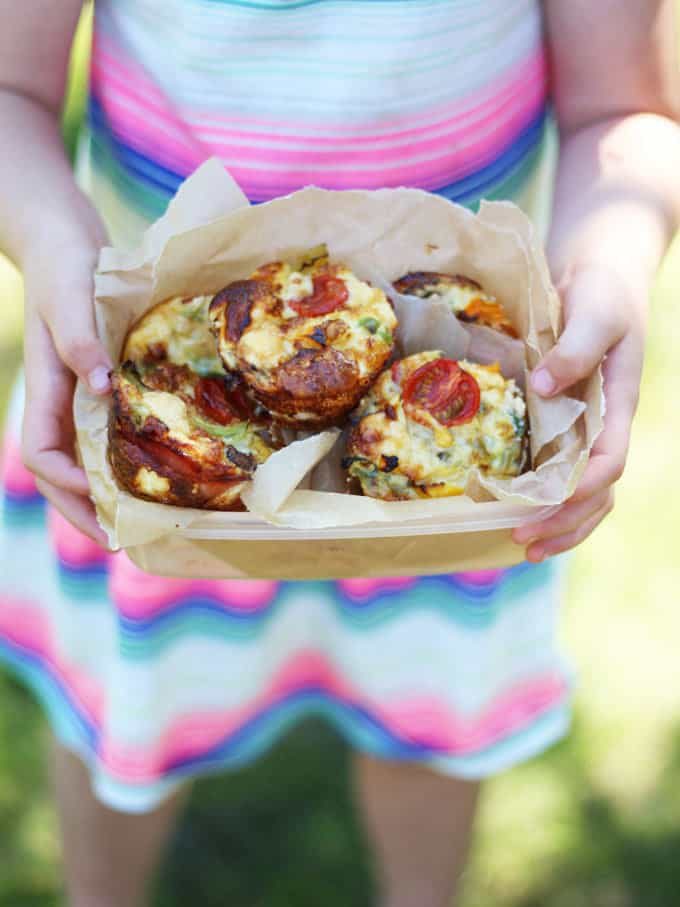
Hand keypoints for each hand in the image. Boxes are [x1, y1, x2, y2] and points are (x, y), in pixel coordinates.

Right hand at [21, 225, 111, 546]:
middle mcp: (60, 403)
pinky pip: (103, 438)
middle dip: (83, 510)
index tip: (102, 500)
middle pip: (60, 474)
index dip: (66, 486)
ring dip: (102, 495)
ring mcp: (77, 399)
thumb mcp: (71, 298)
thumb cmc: (66, 267)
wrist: (67, 242)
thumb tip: (100, 388)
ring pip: (81, 461)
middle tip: (121, 541)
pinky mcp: (98, 389)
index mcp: (45, 390)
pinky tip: (148, 474)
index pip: (42, 455)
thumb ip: (80, 342)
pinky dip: (118, 463)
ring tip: (137, 523)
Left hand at [512, 263, 644, 561]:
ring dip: (559, 523)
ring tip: (524, 547)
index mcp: (618, 405)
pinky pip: (560, 472)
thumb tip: (544, 390)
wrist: (599, 269)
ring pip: (583, 492)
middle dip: (564, 521)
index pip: (609, 461)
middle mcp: (604, 424)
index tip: (548, 505)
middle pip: (597, 491)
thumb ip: (575, 350)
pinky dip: (546, 500)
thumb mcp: (595, 312)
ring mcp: (586, 427)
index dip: (583, 488)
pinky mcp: (563, 422)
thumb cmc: (604, 289)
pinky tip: (518, 514)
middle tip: (522, 540)